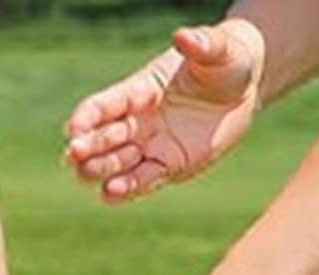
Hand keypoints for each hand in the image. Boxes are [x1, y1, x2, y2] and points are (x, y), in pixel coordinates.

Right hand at [65, 21, 261, 203]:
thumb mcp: (217, 50)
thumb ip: (201, 45)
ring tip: (87, 175)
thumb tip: (184, 36)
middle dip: (87, 146)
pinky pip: (142, 181)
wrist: (244, 89)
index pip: (105, 104)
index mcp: (140, 90)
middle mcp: (139, 120)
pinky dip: (125, 189)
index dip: (88, 116)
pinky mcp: (168, 166)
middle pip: (104, 137)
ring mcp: (151, 146)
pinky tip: (109, 194)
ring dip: (100, 169)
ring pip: (117, 163)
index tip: (74, 128)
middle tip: (74, 154)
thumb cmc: (226, 61)